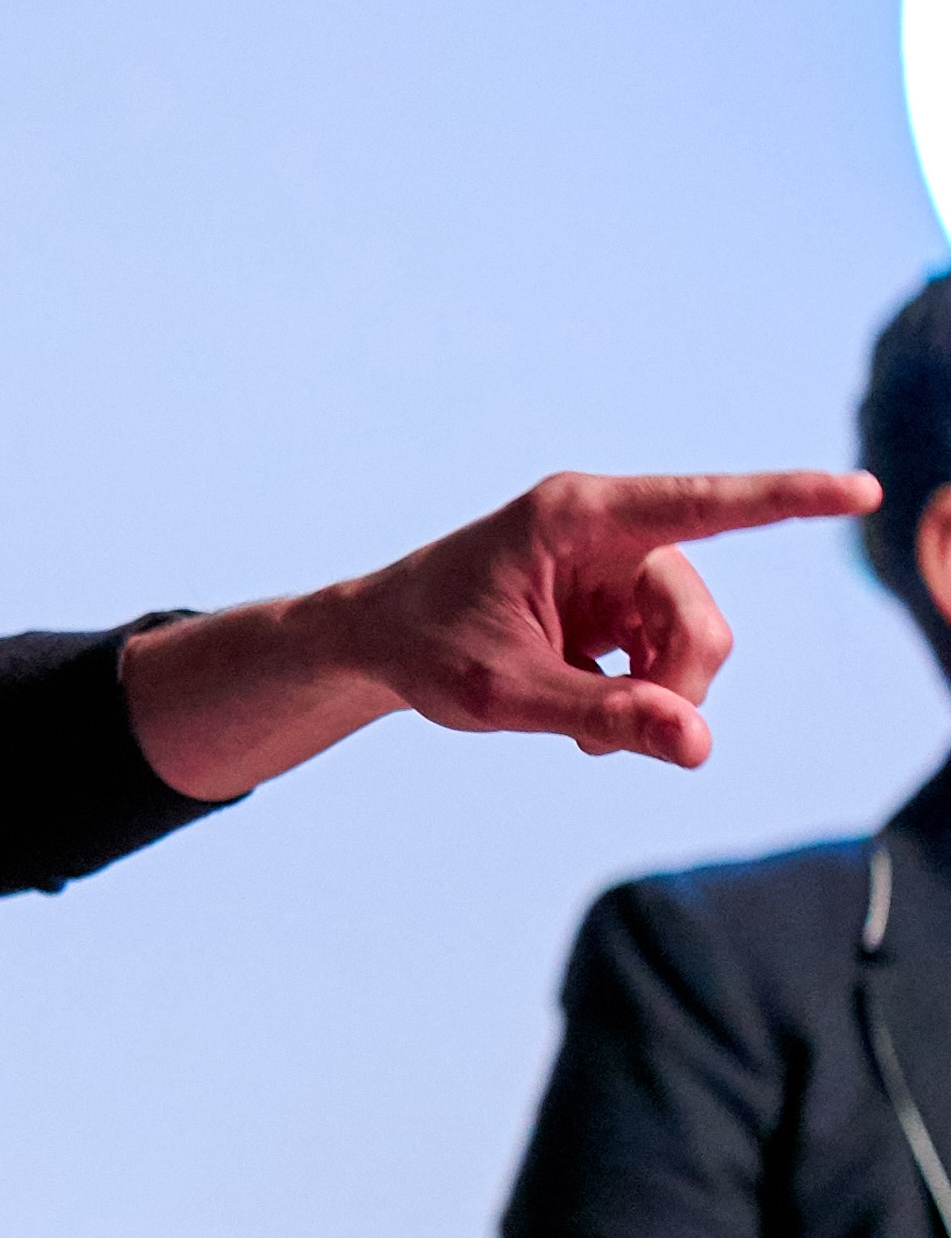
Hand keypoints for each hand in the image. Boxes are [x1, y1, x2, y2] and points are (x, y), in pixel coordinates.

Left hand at [121, 468, 880, 800]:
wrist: (375, 642)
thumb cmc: (425, 650)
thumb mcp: (506, 696)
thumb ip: (603, 716)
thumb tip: (698, 744)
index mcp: (576, 518)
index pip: (703, 506)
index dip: (788, 500)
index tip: (861, 493)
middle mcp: (606, 527)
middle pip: (699, 618)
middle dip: (675, 689)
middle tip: (618, 744)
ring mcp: (616, 562)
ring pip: (692, 642)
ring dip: (656, 698)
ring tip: (587, 734)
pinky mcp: (616, 596)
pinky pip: (668, 653)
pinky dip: (642, 695)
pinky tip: (590, 721)